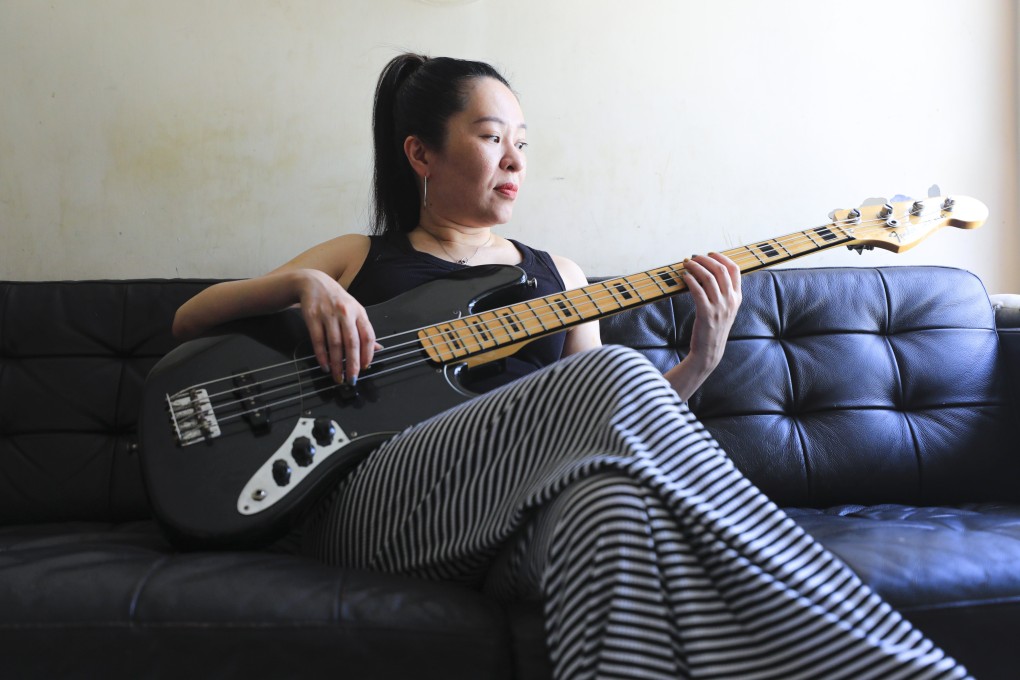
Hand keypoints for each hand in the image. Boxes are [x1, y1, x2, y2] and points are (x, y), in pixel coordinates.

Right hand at [295, 269, 377, 383]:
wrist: (313, 283)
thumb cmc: (337, 300)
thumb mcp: (355, 311)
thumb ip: (364, 330)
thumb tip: (377, 349)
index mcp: (359, 312)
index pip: (368, 336)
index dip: (367, 354)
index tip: (365, 368)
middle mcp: (345, 313)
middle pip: (351, 343)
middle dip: (352, 364)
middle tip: (352, 379)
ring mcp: (328, 314)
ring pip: (334, 344)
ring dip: (336, 364)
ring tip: (337, 376)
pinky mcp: (312, 317)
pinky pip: (318, 340)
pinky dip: (321, 356)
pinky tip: (325, 366)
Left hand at [682, 252, 741, 373]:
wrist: (710, 351)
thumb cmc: (714, 328)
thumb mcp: (726, 309)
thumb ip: (724, 293)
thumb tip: (711, 272)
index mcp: (737, 297)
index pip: (735, 270)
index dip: (722, 258)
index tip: (709, 254)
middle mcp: (730, 301)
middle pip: (720, 270)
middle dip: (705, 259)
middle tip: (693, 257)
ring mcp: (719, 307)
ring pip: (708, 278)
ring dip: (696, 267)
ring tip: (686, 264)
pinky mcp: (706, 314)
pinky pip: (698, 291)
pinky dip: (690, 281)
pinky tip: (684, 277)